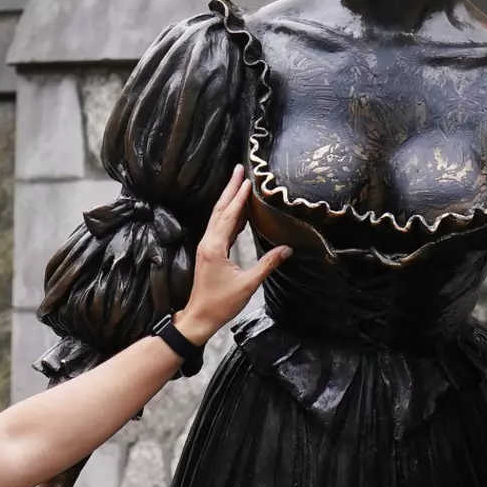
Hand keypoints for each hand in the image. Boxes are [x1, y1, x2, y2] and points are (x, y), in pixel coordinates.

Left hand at [173, 166, 291, 344]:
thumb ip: (267, 264)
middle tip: (238, 169)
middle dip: (230, 189)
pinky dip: (229, 215)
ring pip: (218, 217)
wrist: (199, 317)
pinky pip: (220, 228)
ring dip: (228, 199)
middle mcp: (208, 242)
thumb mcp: (248, 285)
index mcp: (215, 247)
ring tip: (239, 183)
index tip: (247, 180)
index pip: (229, 216)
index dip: (239, 197)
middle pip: (220, 210)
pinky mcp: (209, 253)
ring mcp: (207, 247)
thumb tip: (287, 249)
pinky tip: (238, 211)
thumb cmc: (221, 304)